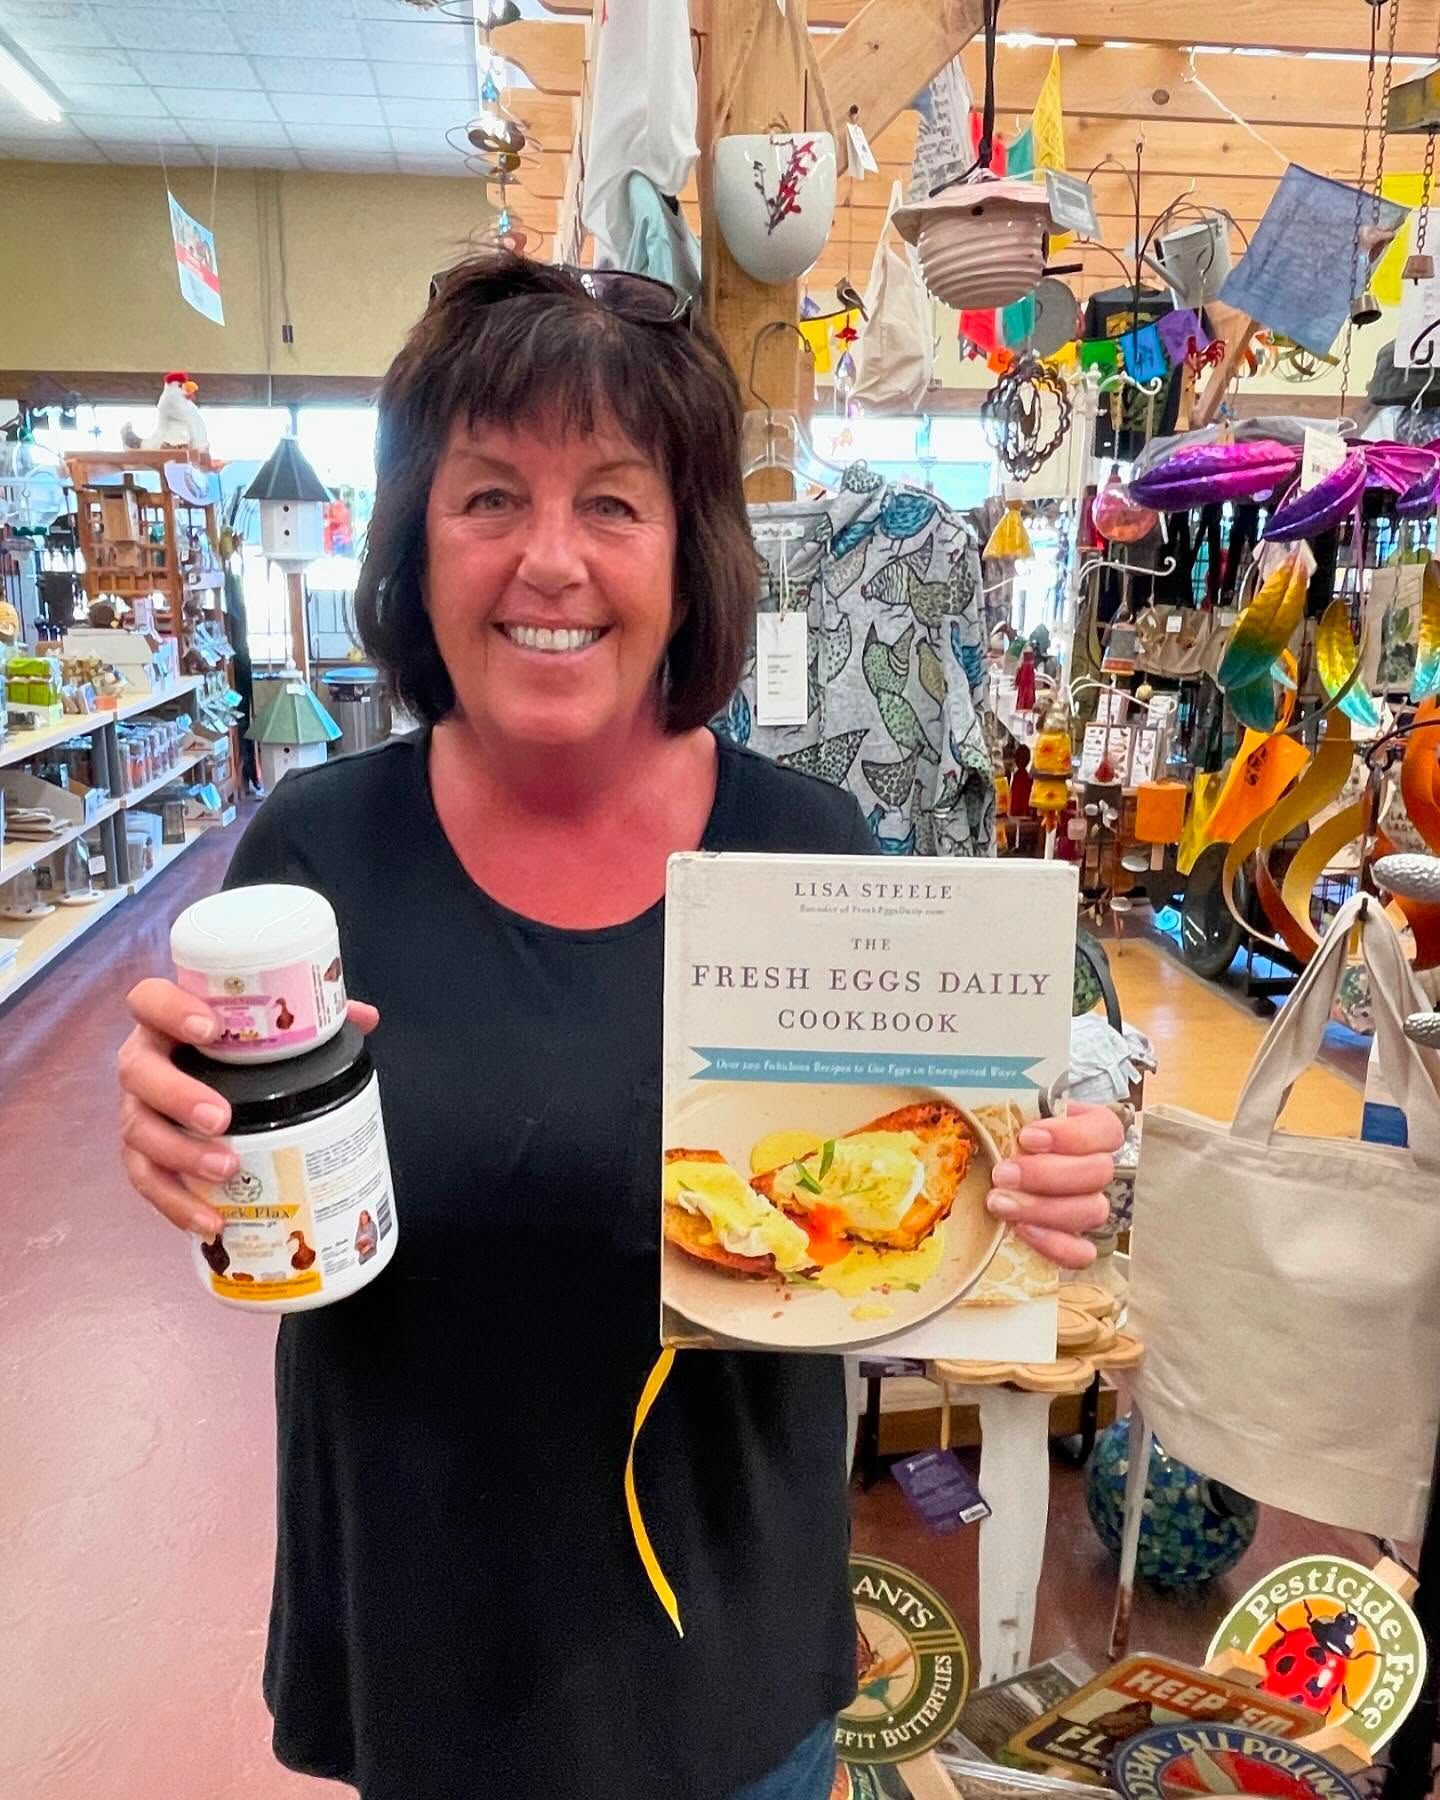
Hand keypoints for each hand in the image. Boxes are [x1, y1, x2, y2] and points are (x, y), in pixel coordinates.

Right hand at [118, 979, 379, 1236]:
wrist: (198, 1075)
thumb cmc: (232, 1045)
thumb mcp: (262, 1025)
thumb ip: (309, 1015)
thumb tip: (366, 1018)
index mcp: (165, 1019)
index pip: (149, 1000)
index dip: (172, 1011)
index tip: (211, 1028)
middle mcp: (143, 1061)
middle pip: (138, 1072)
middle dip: (177, 1096)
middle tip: (220, 1117)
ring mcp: (138, 1108)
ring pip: (138, 1131)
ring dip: (181, 1154)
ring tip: (226, 1169)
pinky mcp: (142, 1152)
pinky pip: (147, 1179)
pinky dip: (177, 1204)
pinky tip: (210, 1222)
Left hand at [984, 1100, 1123, 1269]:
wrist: (993, 1156)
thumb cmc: (1004, 1126)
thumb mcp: (1008, 1103)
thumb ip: (1008, 1094)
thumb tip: (970, 1075)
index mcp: (1090, 1128)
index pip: (1107, 1130)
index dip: (1072, 1136)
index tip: (1029, 1136)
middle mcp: (1095, 1166)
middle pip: (1097, 1173)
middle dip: (1046, 1175)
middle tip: (1003, 1173)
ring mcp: (1087, 1204)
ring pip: (1091, 1211)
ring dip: (1043, 1208)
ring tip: (999, 1201)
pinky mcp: (1074, 1239)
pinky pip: (1082, 1252)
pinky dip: (1056, 1246)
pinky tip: (1023, 1231)